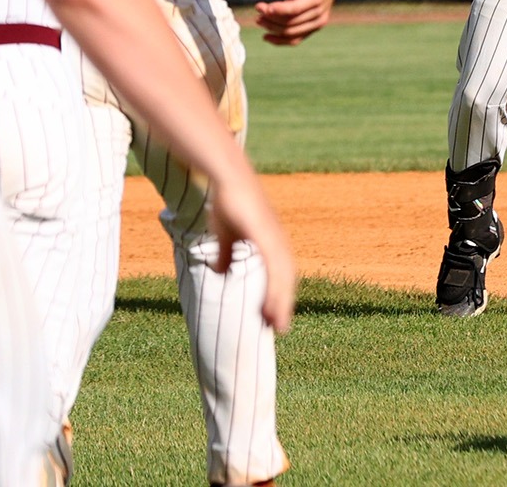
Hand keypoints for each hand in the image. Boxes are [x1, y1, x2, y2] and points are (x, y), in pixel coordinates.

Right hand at [204, 169, 297, 332]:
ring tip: (276, 323)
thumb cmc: (229, 202)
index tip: (275, 319)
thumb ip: (226, 253)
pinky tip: (270, 297)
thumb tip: (221, 271)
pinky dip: (274, 284)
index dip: (278, 296)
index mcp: (271, 243)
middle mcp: (278, 242)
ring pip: (282, 277)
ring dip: (280, 301)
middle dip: (283, 304)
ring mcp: (274, 238)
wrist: (229, 177)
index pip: (280, 275)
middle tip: (280, 329)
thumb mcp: (225, 234)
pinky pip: (273, 265)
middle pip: (286, 280)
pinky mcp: (266, 234)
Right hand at [255, 0, 340, 44]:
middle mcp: (319, 21)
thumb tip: (271, 21)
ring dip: (270, 16)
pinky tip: (267, 8)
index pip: (294, 40)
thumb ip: (287, 12)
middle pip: (288, 31)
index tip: (264, 36)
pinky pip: (293, 9)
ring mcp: (318, 11)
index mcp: (315, 24)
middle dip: (270, 26)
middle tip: (257, 18)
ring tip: (258, 8)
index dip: (277, 40)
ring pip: (289, 21)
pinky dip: (278, 10)